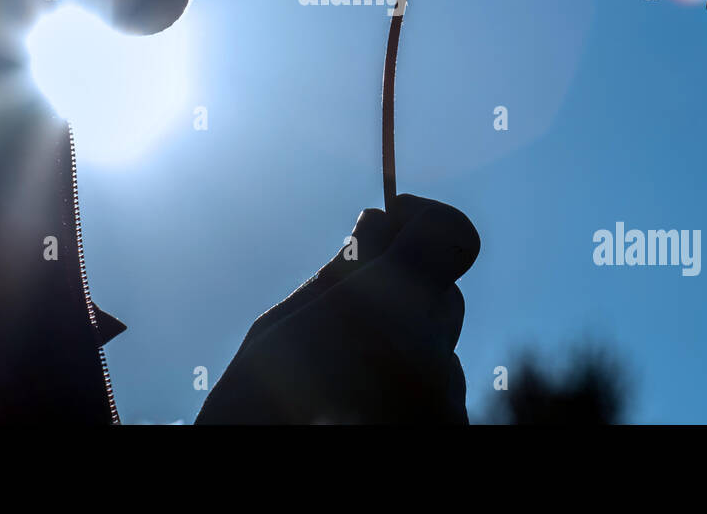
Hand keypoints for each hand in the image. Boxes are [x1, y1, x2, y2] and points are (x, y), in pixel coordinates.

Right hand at [195, 194, 479, 423]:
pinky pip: (437, 394)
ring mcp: (446, 407)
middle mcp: (432, 357)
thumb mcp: (282, 326)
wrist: (258, 489)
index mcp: (388, 310)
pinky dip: (406, 388)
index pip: (453, 236)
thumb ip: (345, 268)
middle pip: (443, 295)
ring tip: (337, 376)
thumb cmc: (253, 412)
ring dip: (401, 345)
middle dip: (404, 287)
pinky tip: (357, 405)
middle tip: (346, 302)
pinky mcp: (449, 436)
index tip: (389, 223)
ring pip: (437, 349)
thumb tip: (382, 220)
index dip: (426, 220)